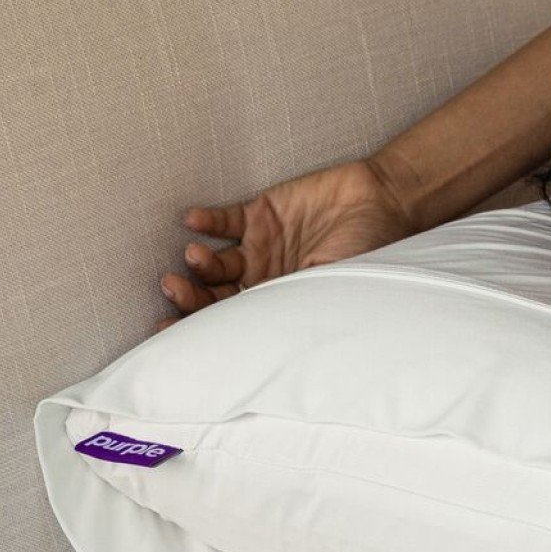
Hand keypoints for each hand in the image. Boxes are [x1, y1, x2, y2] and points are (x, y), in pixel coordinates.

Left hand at [156, 158, 414, 332]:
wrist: (384, 203)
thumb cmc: (369, 252)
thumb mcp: (334, 290)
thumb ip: (293, 309)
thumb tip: (257, 348)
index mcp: (279, 306)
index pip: (230, 323)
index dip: (197, 328)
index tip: (167, 332)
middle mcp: (263, 280)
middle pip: (213, 294)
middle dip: (188, 295)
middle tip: (173, 287)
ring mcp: (260, 247)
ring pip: (214, 260)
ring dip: (198, 261)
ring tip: (194, 256)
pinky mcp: (261, 213)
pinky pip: (223, 221)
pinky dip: (206, 222)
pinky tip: (194, 222)